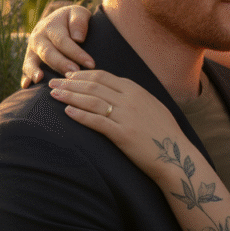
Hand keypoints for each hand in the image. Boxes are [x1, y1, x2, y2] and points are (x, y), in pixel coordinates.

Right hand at [21, 5, 94, 87]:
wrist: (57, 20)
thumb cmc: (72, 20)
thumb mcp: (78, 13)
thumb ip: (79, 21)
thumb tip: (78, 39)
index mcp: (51, 26)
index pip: (63, 41)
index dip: (77, 53)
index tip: (91, 64)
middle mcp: (38, 38)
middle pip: (48, 53)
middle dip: (61, 64)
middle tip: (74, 73)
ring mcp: (31, 49)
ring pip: (31, 61)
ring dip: (35, 71)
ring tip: (41, 79)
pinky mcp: (29, 59)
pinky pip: (25, 69)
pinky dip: (25, 77)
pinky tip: (27, 86)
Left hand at [49, 70, 184, 176]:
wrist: (176, 156)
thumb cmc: (164, 134)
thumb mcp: (152, 106)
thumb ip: (135, 97)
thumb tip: (118, 90)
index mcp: (136, 90)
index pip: (103, 76)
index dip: (82, 75)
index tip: (68, 76)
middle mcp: (130, 99)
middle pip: (93, 86)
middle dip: (70, 83)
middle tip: (53, 83)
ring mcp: (126, 116)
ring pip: (92, 101)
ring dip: (69, 96)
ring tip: (53, 95)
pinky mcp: (123, 134)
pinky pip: (97, 122)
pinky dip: (80, 115)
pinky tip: (67, 112)